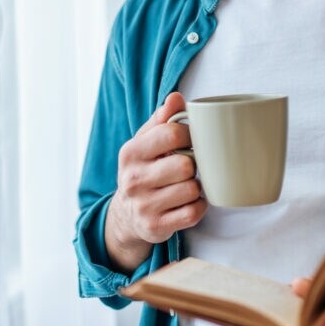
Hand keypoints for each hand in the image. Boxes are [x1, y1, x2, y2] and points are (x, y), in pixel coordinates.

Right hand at [105, 92, 207, 271]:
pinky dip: (198, 206)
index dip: (190, 135)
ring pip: (192, 189)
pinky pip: (194, 212)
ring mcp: (144, 206)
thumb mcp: (146, 141)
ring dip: (197, 186)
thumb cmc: (144, 169)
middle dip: (193, 164)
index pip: (171, 134)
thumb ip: (162, 119)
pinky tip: (188, 201)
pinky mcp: (157, 227)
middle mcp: (133, 180)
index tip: (192, 139)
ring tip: (188, 183)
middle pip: (185, 164)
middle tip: (189, 165)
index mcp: (131, 153)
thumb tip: (176, 98)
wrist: (127, 215)